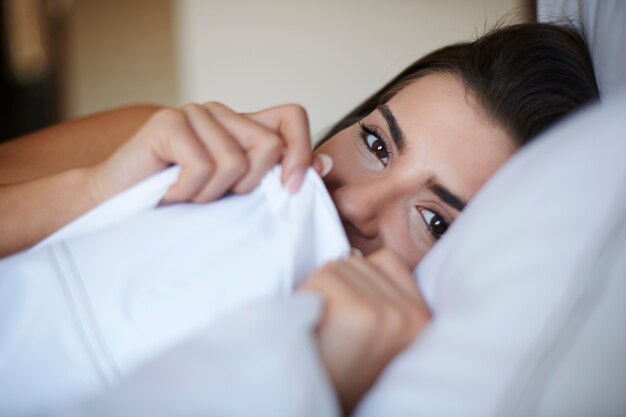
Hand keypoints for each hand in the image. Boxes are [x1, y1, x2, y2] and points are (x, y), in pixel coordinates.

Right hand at [91, 102, 324, 203]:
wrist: (116, 206)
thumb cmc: (179, 204)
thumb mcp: (235, 194)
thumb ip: (275, 177)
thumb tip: (324, 166)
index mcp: (241, 127)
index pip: (292, 117)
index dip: (300, 150)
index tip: (289, 188)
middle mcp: (221, 114)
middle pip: (268, 145)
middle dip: (246, 187)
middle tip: (215, 197)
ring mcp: (194, 114)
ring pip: (235, 163)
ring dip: (210, 196)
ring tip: (187, 196)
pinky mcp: (168, 122)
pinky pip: (202, 167)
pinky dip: (186, 194)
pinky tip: (168, 193)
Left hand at [300, 249, 430, 414]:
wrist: (316, 403)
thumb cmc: (342, 370)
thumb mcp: (380, 334)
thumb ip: (381, 296)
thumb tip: (350, 254)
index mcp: (423, 319)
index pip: (388, 260)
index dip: (358, 277)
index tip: (346, 307)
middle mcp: (411, 315)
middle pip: (359, 262)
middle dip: (338, 285)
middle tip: (332, 323)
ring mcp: (386, 312)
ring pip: (340, 266)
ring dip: (322, 289)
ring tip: (323, 324)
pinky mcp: (358, 311)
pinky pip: (325, 275)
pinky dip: (309, 293)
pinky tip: (314, 323)